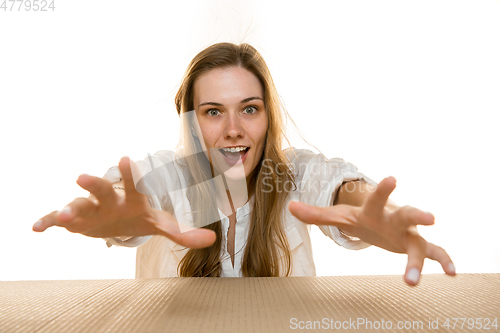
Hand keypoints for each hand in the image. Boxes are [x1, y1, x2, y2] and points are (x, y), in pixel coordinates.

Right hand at [33, 157, 215, 248]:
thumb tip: (213, 238)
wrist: (114, 217)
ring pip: (79, 204)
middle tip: (82, 176)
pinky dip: (48, 221)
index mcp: (132, 199)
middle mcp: (109, 200)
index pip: (134, 185)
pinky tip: (36, 227)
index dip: (130, 175)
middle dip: (94, 183)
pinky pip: (59, 219)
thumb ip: (183, 232)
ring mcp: (90, 208)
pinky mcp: (74, 220)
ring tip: (66, 212)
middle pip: (102, 189)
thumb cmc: (137, 217)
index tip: (126, 159)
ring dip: (71, 207)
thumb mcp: (159, 225)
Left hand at [288, 177, 455, 285]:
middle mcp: (395, 219)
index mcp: (374, 210)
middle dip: (417, 215)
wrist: (383, 221)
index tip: (392, 177)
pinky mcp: (417, 245)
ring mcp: (408, 233)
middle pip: (407, 215)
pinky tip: (454, 273)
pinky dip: (445, 261)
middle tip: (431, 217)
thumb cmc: (361, 218)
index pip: (377, 199)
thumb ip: (316, 214)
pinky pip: (435, 253)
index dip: (382, 189)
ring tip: (412, 280)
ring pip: (420, 244)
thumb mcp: (339, 217)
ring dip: (419, 259)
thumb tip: (290, 206)